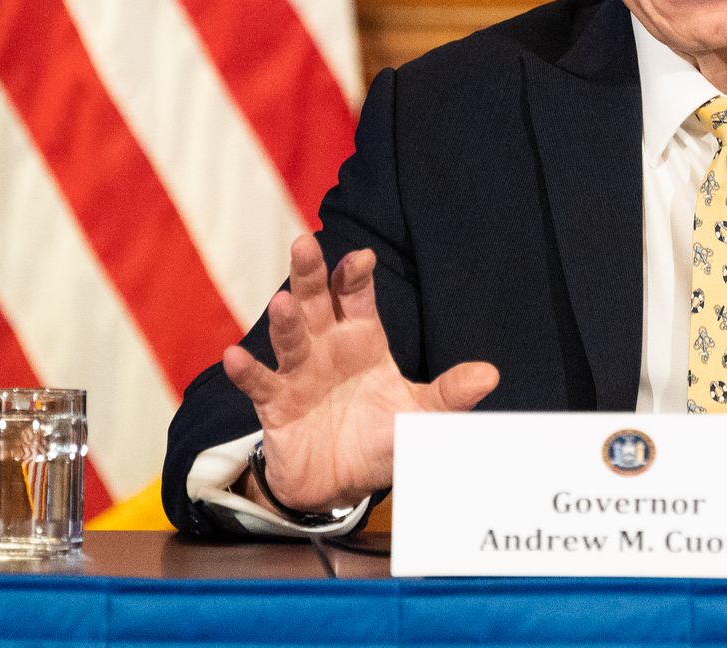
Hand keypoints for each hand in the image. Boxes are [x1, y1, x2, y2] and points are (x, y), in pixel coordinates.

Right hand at [224, 235, 498, 512]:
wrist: (342, 482)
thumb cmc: (380, 435)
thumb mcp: (420, 415)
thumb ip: (450, 394)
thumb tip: (490, 375)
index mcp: (362, 339)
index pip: (356, 297)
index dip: (355, 275)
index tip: (362, 258)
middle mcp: (326, 347)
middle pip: (316, 302)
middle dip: (309, 274)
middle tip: (304, 244)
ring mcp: (298, 374)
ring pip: (289, 338)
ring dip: (285, 321)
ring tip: (283, 303)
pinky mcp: (276, 406)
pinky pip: (260, 385)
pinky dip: (247, 372)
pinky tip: (236, 357)